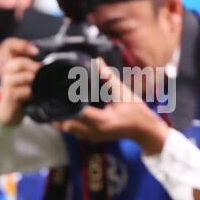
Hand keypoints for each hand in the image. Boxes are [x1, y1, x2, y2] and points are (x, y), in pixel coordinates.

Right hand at [0, 38, 39, 125]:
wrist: (8, 110)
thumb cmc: (20, 90)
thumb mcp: (26, 76)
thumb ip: (34, 67)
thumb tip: (52, 62)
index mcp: (11, 63)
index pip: (9, 46)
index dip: (21, 45)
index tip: (35, 51)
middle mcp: (7, 71)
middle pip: (17, 61)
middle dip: (32, 65)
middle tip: (41, 70)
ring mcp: (7, 84)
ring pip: (22, 76)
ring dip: (33, 79)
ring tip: (37, 84)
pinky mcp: (9, 96)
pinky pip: (24, 90)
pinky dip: (31, 92)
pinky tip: (33, 95)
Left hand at [53, 59, 169, 153]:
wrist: (144, 130)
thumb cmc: (135, 111)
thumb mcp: (122, 92)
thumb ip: (107, 77)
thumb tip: (97, 61)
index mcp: (101, 120)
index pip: (76, 112)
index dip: (67, 102)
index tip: (60, 91)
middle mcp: (94, 131)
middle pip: (66, 124)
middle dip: (60, 111)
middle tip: (54, 97)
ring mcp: (92, 137)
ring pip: (67, 129)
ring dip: (62, 118)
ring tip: (59, 103)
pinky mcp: (91, 138)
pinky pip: (74, 131)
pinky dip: (69, 122)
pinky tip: (70, 110)